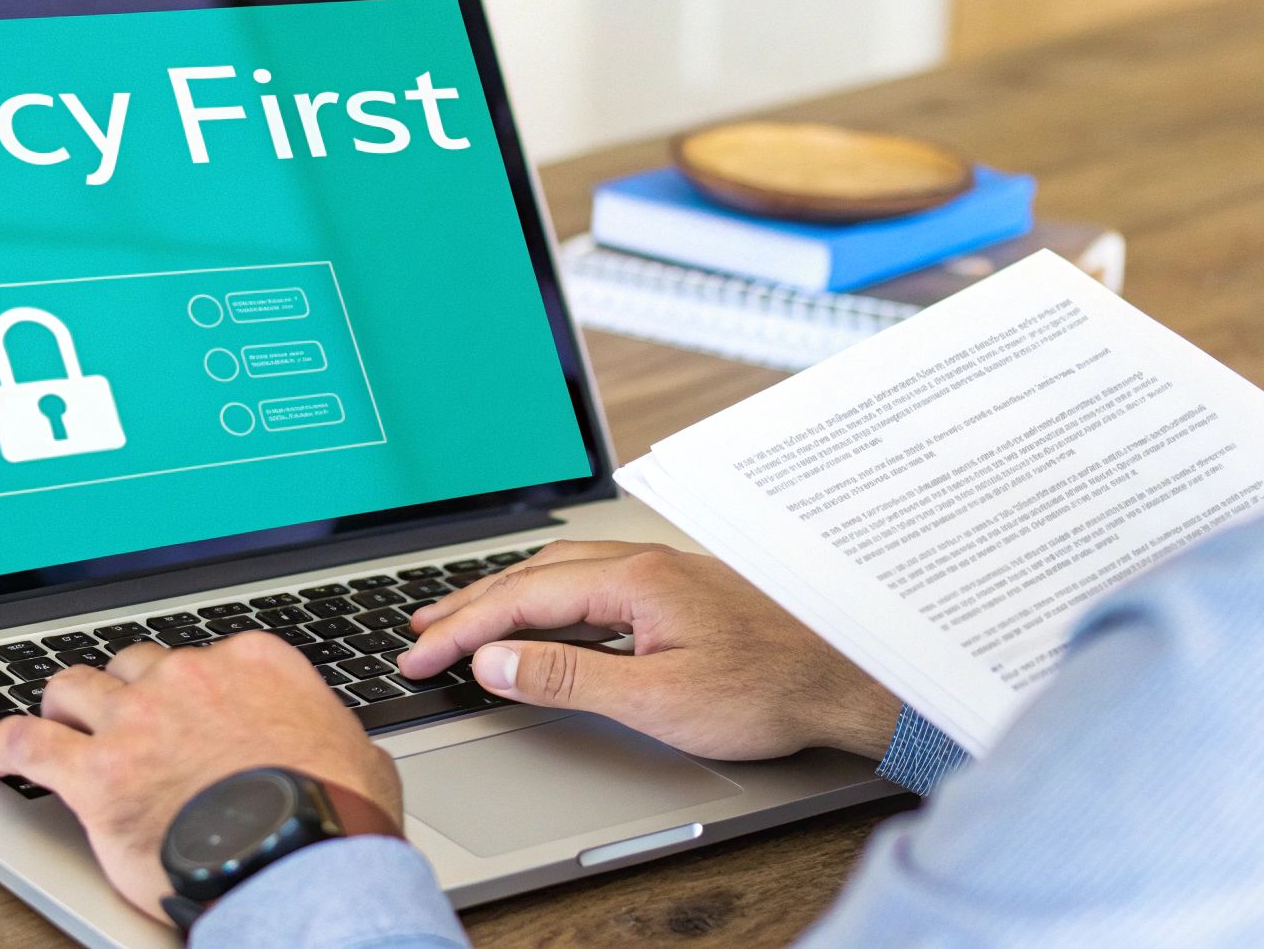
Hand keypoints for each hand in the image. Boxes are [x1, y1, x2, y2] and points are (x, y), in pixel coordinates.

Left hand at [0, 632, 400, 920]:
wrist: (298, 853)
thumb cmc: (335, 809)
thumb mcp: (355, 752)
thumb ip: (327, 731)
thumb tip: (338, 747)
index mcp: (253, 663)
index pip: (206, 656)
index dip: (188, 684)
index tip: (183, 704)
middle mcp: (189, 677)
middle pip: (136, 664)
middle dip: (125, 688)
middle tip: (120, 716)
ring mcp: (137, 719)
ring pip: (74, 687)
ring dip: (63, 705)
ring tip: (54, 720)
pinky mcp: (95, 772)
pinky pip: (28, 743)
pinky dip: (5, 746)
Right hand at [398, 541, 898, 760]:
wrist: (846, 679)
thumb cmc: (768, 688)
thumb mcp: (656, 698)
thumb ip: (568, 676)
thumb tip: (495, 660)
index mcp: (631, 581)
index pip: (519, 599)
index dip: (460, 628)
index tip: (417, 655)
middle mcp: (642, 565)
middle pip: (531, 576)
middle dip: (467, 603)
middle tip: (417, 632)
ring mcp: (660, 574)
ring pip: (559, 576)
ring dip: (503, 597)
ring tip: (460, 620)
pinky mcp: (675, 592)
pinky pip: (587, 584)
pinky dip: (543, 600)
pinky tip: (537, 619)